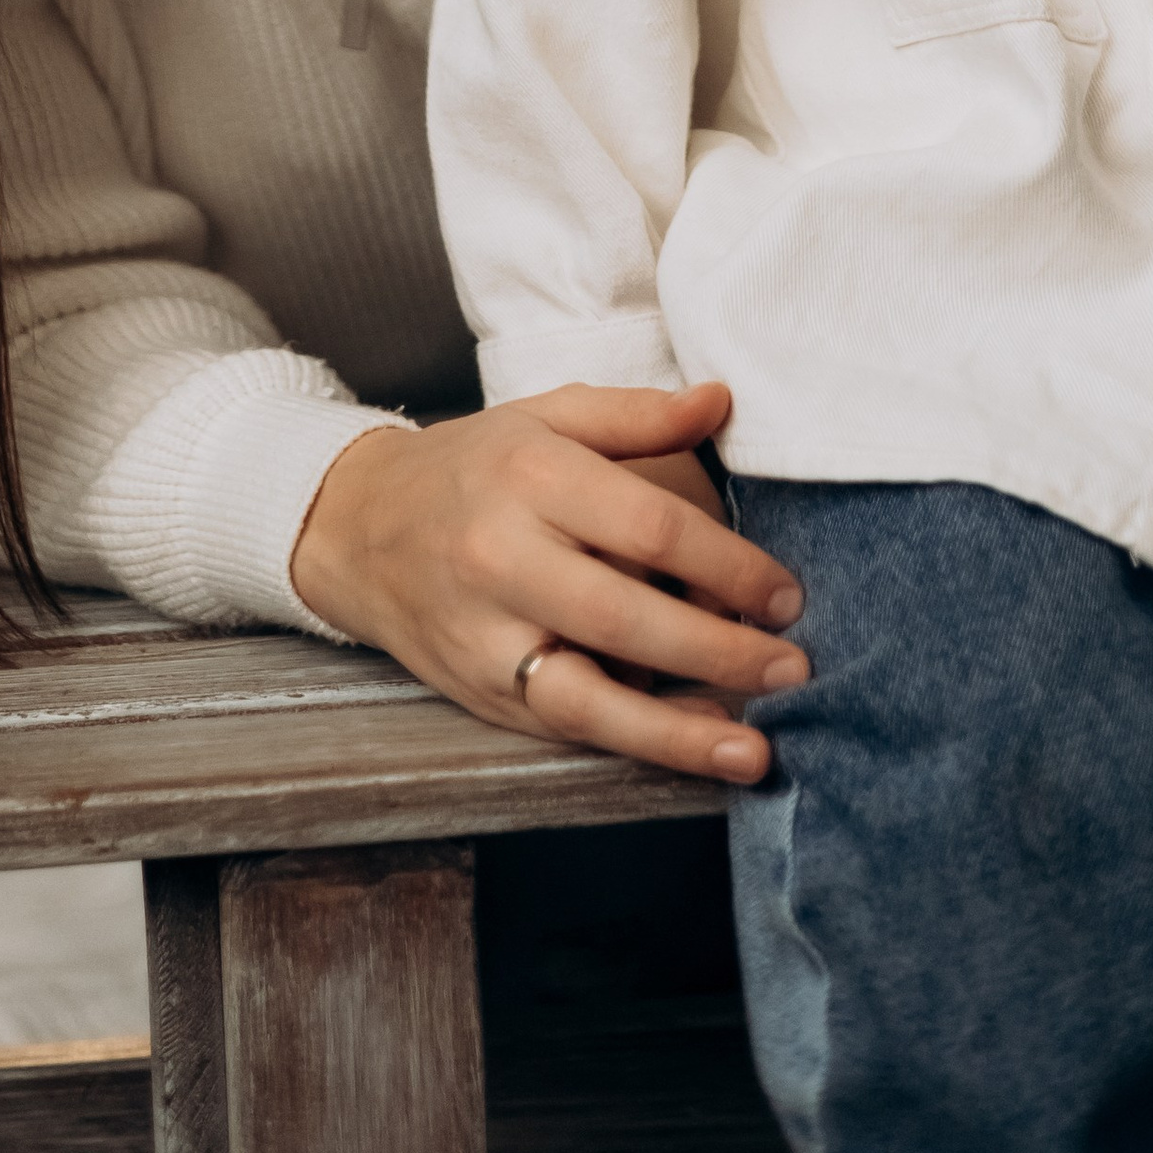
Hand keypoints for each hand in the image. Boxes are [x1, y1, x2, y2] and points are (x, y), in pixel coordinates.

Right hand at [289, 379, 806, 782]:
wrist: (359, 526)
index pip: (648, 526)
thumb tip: (721, 402)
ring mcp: (487, 637)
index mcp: (532, 477)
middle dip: (720, 650)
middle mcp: (503, 559)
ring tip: (755, 749)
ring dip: (679, 731)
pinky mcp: (480, 692)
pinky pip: (564, 727)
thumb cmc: (475, 467)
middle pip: (627, 617)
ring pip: (588, 697)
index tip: (786, 593)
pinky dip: (633, 744)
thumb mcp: (548, 418)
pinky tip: (693, 750)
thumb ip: (638, 416)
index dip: (729, 564)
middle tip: (793, 666)